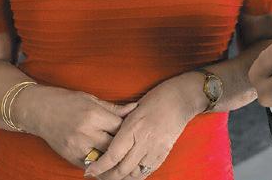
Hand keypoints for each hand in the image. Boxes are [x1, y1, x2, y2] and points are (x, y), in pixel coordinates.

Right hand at [15, 86, 136, 168]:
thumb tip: (134, 108)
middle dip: (125, 146)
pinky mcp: (69, 156)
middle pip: (114, 145)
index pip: (120, 127)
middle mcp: (85, 132)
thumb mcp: (91, 99)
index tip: (136, 130)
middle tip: (135, 147)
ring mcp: (76, 146)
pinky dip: (100, 166)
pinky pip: (90, 166)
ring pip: (104, 159)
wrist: (38, 110)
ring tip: (126, 159)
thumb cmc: (66, 101)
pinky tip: (108, 164)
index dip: (129, 129)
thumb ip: (113, 108)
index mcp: (93, 115)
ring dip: (114, 159)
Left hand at [85, 78, 199, 178]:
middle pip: (122, 170)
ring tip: (111, 176)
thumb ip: (120, 125)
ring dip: (121, 178)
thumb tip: (105, 138)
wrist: (181, 98)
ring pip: (134, 175)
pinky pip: (147, 172)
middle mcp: (144, 141)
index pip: (113, 155)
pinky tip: (128, 174)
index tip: (90, 171)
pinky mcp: (163, 154)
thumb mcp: (133, 109)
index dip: (100, 166)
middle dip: (107, 176)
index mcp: (133, 128)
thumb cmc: (156, 99)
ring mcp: (155, 149)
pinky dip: (135, 176)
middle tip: (98, 175)